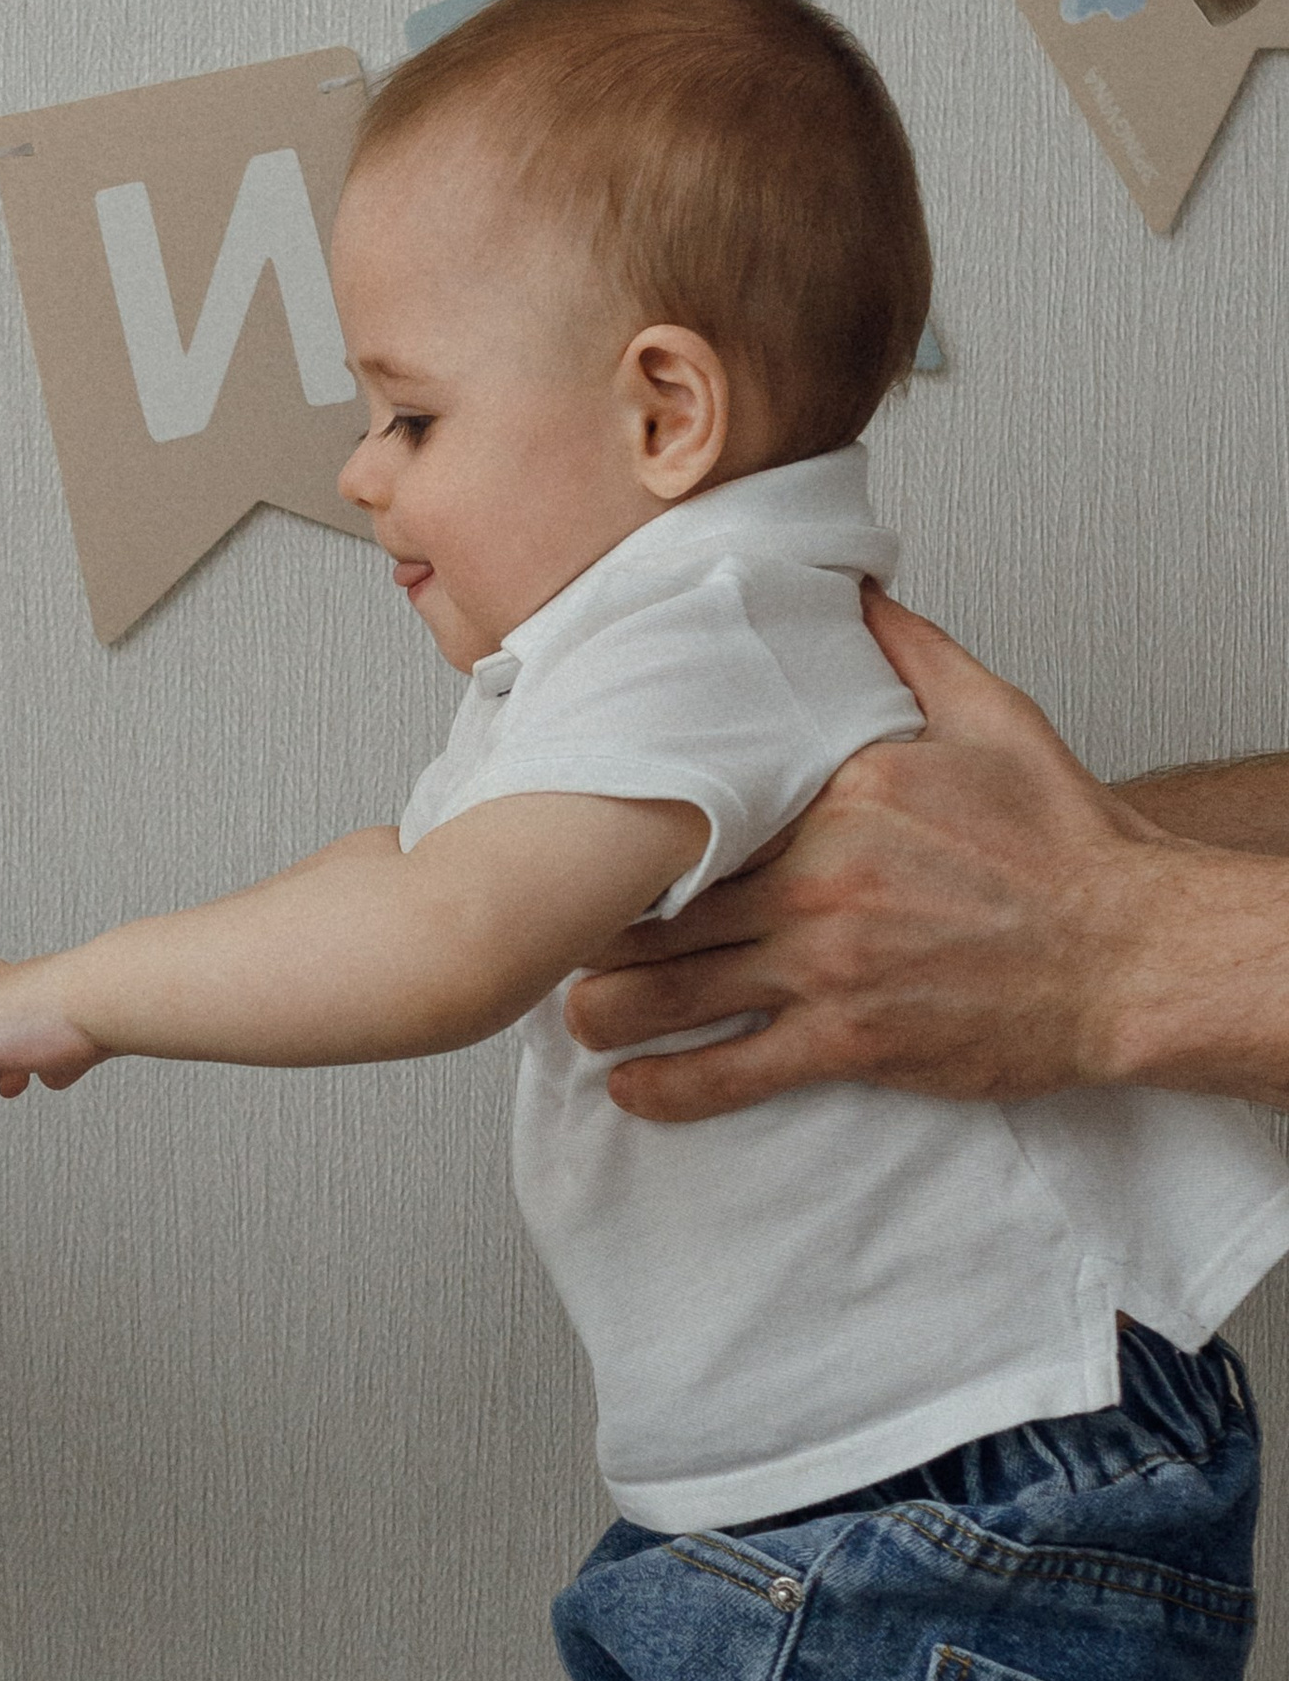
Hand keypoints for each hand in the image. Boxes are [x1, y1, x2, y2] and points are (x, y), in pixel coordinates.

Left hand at [563, 593, 1171, 1117]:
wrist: (1131, 952)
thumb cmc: (1068, 845)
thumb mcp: (995, 718)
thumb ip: (909, 651)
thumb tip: (851, 591)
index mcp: (842, 793)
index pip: (699, 803)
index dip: (630, 824)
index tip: (579, 830)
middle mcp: (822, 877)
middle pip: (665, 902)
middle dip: (597, 925)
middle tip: (550, 932)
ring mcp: (831, 963)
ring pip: (677, 987)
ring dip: (611, 1008)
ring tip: (575, 1012)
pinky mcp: (853, 1039)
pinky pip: (734, 1067)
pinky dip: (672, 1085)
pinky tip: (633, 1089)